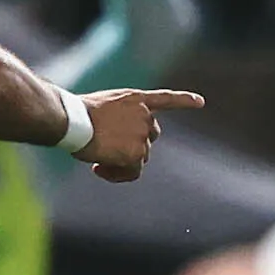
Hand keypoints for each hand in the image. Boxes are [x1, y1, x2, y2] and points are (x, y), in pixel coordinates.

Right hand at [71, 87, 202, 180]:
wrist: (73, 120)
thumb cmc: (75, 114)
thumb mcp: (101, 107)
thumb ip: (118, 120)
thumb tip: (117, 145)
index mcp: (135, 99)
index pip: (165, 99)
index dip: (184, 101)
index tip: (201, 102)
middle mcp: (145, 115)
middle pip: (149, 137)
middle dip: (134, 146)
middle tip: (107, 153)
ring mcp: (143, 134)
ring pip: (140, 157)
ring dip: (121, 163)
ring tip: (96, 161)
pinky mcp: (136, 153)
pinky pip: (132, 172)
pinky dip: (117, 175)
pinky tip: (98, 169)